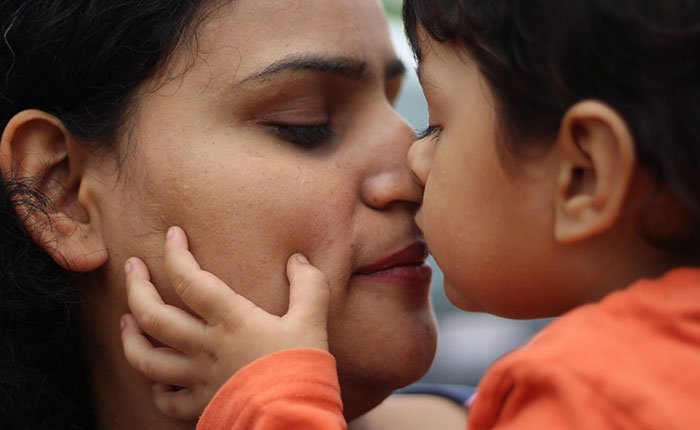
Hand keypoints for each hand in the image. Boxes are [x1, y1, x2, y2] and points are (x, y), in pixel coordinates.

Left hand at [120, 226, 330, 419]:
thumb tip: (297, 259)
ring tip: (125, 319)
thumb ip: (309, 286)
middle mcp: (206, 347)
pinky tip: (157, 381)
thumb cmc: (301, 367)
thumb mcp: (312, 320)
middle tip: (131, 267)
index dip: (176, 254)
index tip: (172, 235)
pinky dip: (157, 390)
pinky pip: (167, 401)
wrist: (293, 419)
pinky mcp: (202, 406)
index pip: (191, 280)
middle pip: (155, 316)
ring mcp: (198, 379)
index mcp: (231, 321)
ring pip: (147, 359)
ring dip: (131, 337)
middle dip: (137, 288)